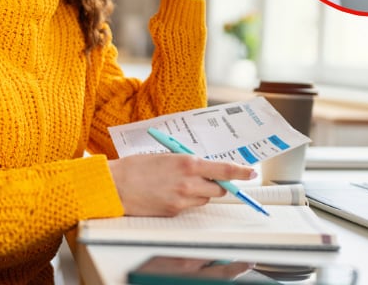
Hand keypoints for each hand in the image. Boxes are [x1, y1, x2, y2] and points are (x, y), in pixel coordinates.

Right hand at [107, 153, 256, 215]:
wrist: (116, 185)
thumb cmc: (137, 167)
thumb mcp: (168, 156)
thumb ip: (189, 162)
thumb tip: (205, 167)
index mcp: (188, 163)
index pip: (224, 169)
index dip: (241, 172)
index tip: (251, 172)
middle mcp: (189, 183)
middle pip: (219, 188)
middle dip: (217, 184)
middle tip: (208, 178)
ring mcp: (182, 200)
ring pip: (205, 199)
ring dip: (201, 193)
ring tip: (180, 184)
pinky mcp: (174, 212)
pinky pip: (189, 207)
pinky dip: (186, 200)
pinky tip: (169, 192)